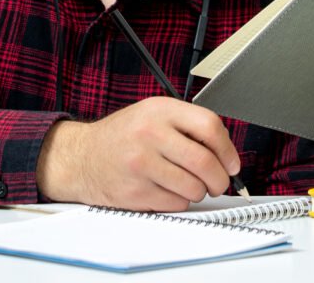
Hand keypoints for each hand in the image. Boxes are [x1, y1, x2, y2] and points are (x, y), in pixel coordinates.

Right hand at [36, 96, 239, 210]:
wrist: (82, 157)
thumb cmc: (122, 137)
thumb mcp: (152, 115)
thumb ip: (186, 126)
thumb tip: (226, 152)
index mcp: (159, 110)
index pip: (209, 126)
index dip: (227, 149)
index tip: (231, 163)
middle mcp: (150, 134)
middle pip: (205, 162)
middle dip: (220, 179)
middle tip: (219, 183)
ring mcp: (142, 163)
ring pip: (194, 187)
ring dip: (198, 192)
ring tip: (186, 184)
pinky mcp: (136, 190)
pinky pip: (176, 203)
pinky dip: (179, 201)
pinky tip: (165, 190)